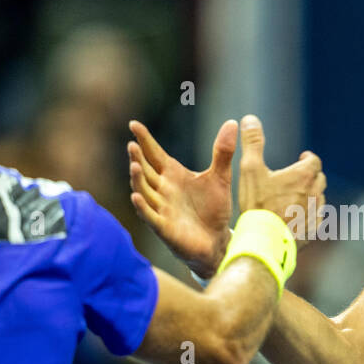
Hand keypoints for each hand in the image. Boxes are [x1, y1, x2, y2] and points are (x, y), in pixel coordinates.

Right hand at [128, 118, 235, 278]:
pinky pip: (150, 216)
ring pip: (144, 191)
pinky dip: (143, 207)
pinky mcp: (164, 227)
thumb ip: (223, 152)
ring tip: (134, 165)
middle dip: (137, 157)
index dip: (144, 140)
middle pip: (145, 170)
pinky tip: (136, 197)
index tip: (134, 124)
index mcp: (172, 175)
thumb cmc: (214, 209)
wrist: (218, 241)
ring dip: (137, 179)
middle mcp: (162, 190)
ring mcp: (161, 208)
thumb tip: (231, 122)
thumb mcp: (220, 177)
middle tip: (132, 144)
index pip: (154, 154)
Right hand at [237, 114, 325, 242]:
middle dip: (311, 175)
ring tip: (299, 196)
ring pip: (319, 199)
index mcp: (302, 177)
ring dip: (312, 195)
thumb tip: (250, 119)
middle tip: (299, 176)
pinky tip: (301, 217)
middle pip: (319, 179)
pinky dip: (311, 215)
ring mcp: (315, 214)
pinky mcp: (313, 231)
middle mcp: (313, 194)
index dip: (308, 159)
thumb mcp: (250, 169)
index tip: (302, 158)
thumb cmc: (257, 204)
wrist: (264, 240)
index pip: (314, 162)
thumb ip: (252, 143)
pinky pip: (318, 219)